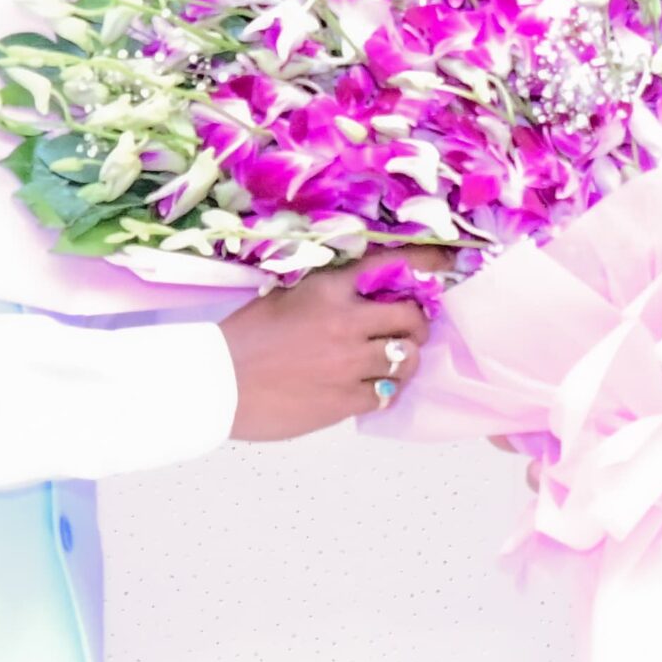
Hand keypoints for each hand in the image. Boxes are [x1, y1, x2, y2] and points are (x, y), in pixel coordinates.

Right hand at [219, 253, 437, 441]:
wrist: (215, 385)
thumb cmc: (241, 338)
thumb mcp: (284, 297)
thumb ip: (325, 295)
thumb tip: (359, 296)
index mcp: (329, 290)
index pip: (390, 265)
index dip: (426, 260)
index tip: (446, 260)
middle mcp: (346, 324)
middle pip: (411, 319)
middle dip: (418, 323)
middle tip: (411, 327)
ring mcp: (348, 366)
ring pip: (405, 360)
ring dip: (405, 359)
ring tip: (393, 361)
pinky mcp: (343, 402)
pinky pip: (385, 395)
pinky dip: (384, 389)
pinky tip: (373, 387)